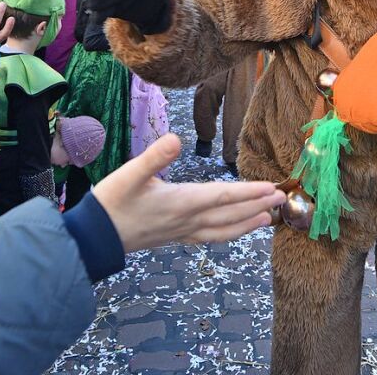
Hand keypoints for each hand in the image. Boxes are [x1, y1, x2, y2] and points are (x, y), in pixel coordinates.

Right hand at [92, 134, 284, 251]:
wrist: (94, 238)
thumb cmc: (111, 203)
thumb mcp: (129, 174)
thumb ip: (154, 156)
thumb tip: (176, 139)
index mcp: (181, 203)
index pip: (224, 197)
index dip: (249, 192)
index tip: (272, 188)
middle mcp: (187, 220)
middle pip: (230, 215)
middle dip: (257, 207)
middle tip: (281, 200)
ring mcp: (182, 232)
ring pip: (223, 231)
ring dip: (247, 225)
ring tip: (267, 221)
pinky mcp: (174, 237)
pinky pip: (210, 237)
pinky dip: (227, 234)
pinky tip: (231, 232)